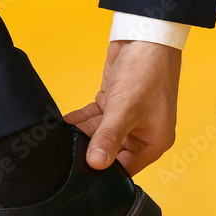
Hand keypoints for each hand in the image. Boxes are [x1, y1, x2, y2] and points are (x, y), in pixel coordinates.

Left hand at [64, 40, 181, 175]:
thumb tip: (96, 163)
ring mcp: (128, 118)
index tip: (81, 177)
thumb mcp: (124, 110)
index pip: (126, 169)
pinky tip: (65, 124)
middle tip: (66, 157)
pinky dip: (81, 120)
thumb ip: (108, 138)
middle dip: (89, 152)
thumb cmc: (148, 72)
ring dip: (82, 135)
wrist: (145, 38)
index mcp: (154, 142)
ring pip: (100, 134)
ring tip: (61, 140)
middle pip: (110, 152)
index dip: (105, 174)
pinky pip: (95, 118)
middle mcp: (143, 132)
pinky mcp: (114, 103)